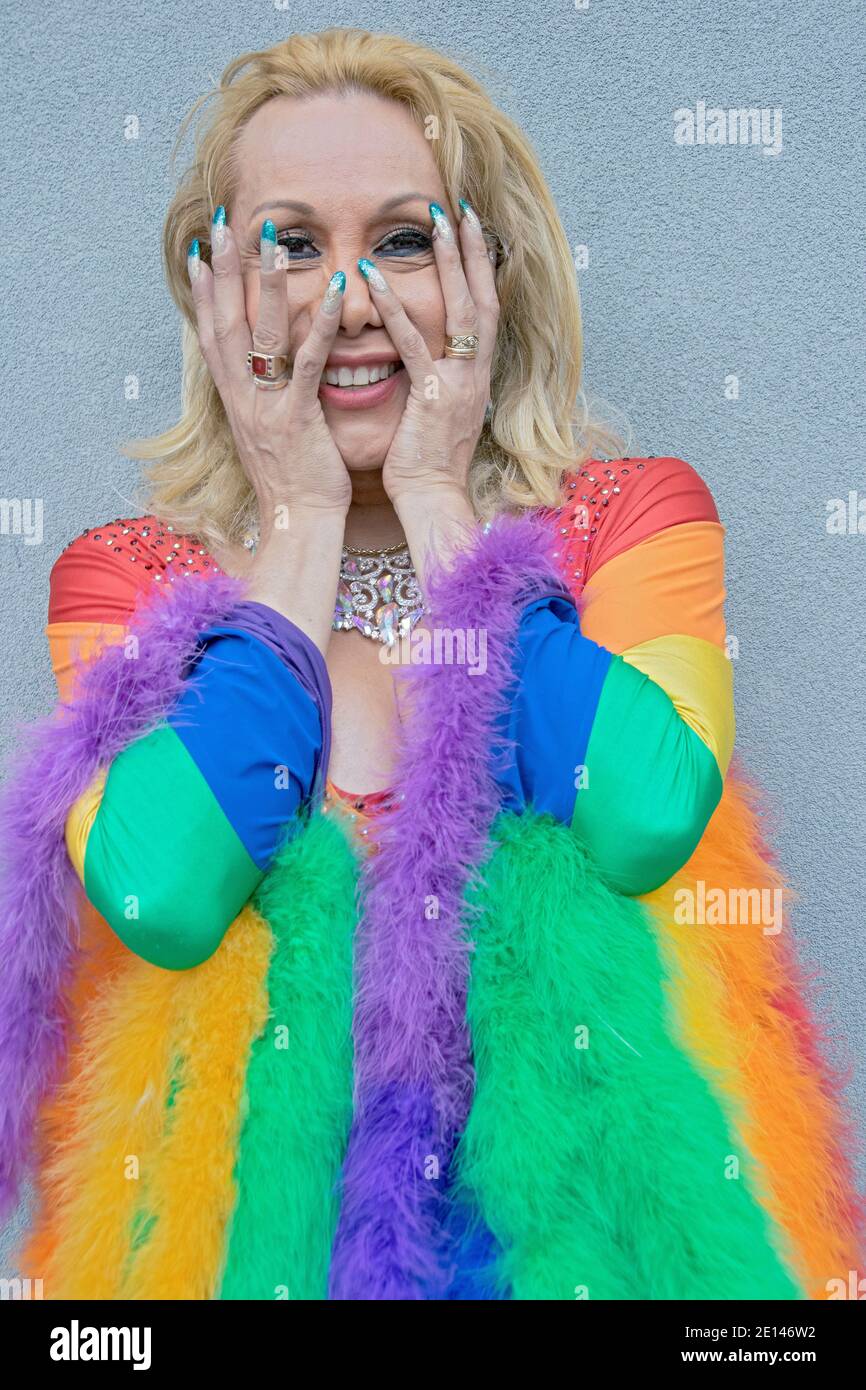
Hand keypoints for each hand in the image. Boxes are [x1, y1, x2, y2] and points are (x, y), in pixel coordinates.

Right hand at [187, 213, 352, 537]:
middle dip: (223, 271)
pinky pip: (307, 362)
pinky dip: (318, 323)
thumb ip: (265, 397)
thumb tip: (265, 371)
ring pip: (261, 334)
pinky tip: (332, 290)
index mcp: (235, 401)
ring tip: (273, 239)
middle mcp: (243, 398)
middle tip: (222, 224)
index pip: (212, 336)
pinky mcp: (297, 417)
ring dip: (267, 282)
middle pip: (226, 323)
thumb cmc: (293, 481)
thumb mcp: (269, 433)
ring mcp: (266, 407)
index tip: (201, 252)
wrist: (298, 523)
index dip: (205, 293)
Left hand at [360, 199, 499, 508]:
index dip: (481, 268)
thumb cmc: (427, 464)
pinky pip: (412, 345)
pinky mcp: (432, 398)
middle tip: (458, 206)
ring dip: (447, 262)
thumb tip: (428, 356)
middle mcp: (475, 373)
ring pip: (460, 310)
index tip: (470, 230)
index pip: (486, 310)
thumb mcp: (437, 411)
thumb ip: (436, 378)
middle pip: (483, 298)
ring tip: (433, 221)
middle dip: (472, 250)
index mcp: (476, 375)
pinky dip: (395, 309)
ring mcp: (458, 384)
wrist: (432, 501)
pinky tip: (374, 279)